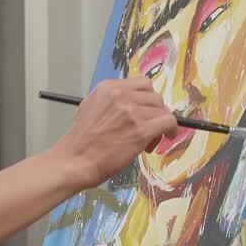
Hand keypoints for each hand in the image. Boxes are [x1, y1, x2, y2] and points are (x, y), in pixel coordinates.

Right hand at [54, 77, 177, 188]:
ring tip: (148, 141)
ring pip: (162, 110)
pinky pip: (168, 122)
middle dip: (154, 113)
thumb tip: (133, 103)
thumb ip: (111, 101)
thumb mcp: (90, 108)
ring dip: (159, 124)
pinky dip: (171, 129)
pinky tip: (167, 137)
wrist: (75, 161)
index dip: (147, 99)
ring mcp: (132, 112)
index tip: (146, 111)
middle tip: (147, 129)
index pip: (142, 83)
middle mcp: (121, 95)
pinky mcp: (141, 130)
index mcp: (108, 88)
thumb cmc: (80, 142)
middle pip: (155, 97)